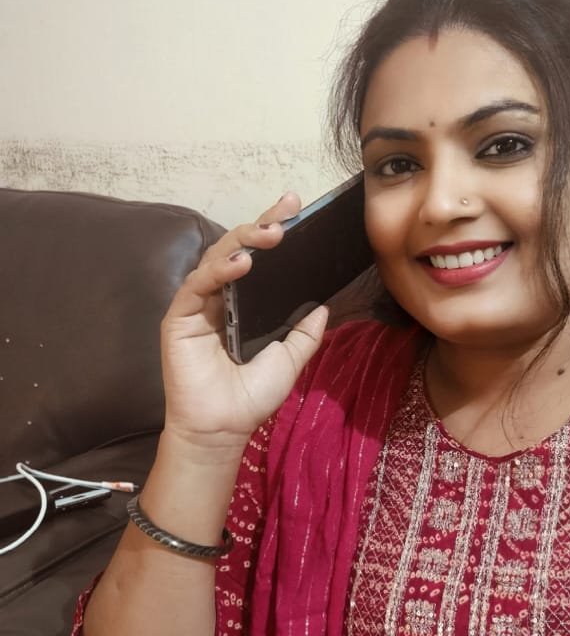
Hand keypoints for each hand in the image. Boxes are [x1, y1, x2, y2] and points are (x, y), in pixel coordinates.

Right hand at [160, 192, 328, 450]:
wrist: (223, 428)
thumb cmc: (250, 397)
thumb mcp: (289, 359)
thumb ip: (305, 333)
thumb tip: (324, 306)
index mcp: (245, 303)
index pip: (259, 258)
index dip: (274, 230)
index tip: (296, 207)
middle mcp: (221, 296)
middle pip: (238, 248)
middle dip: (263, 224)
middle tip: (287, 210)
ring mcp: (199, 304)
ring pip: (217, 258)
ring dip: (244, 242)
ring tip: (272, 233)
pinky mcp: (179, 316)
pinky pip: (198, 284)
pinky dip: (219, 270)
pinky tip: (241, 263)